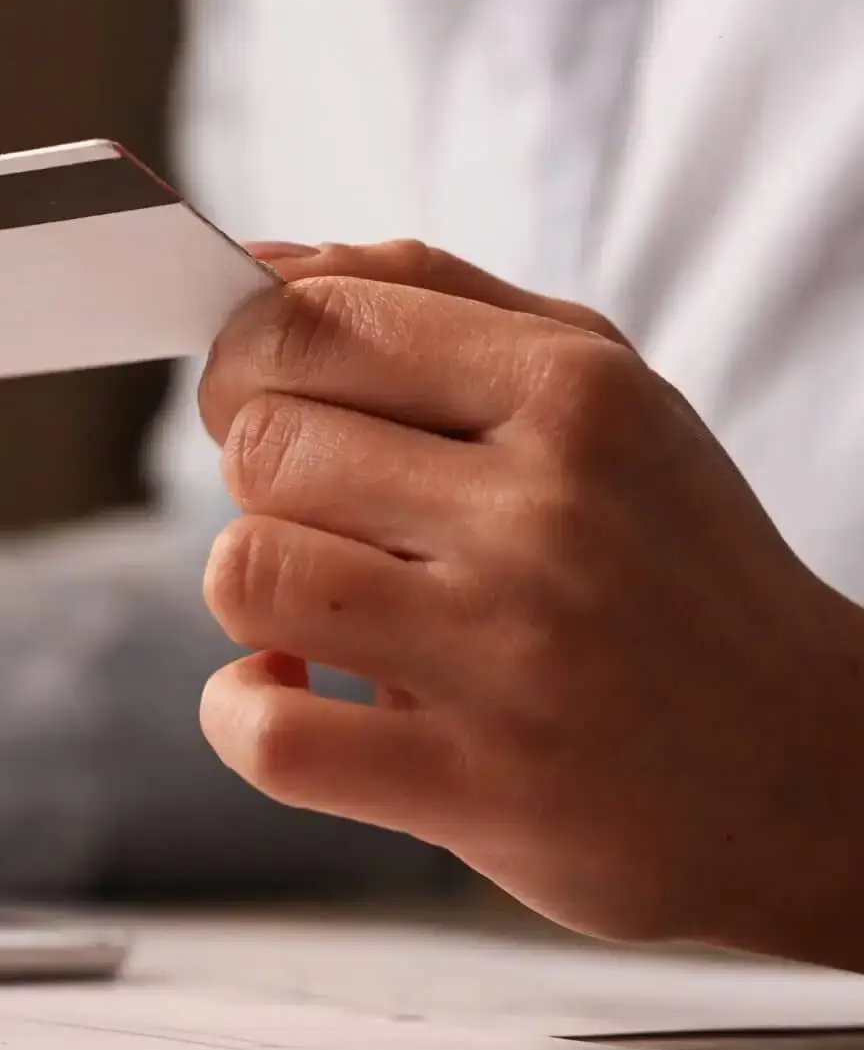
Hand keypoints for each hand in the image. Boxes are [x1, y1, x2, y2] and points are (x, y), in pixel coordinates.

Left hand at [195, 240, 863, 964]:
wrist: (810, 769)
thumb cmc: (665, 565)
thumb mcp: (597, 397)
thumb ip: (425, 301)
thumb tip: (259, 264)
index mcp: (573, 391)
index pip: (309, 324)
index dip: (244, 367)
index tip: (264, 406)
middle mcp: (547, 512)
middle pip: (263, 447)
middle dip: (259, 485)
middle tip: (326, 523)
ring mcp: (511, 653)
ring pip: (246, 575)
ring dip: (254, 598)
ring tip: (324, 612)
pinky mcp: (476, 785)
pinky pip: (268, 731)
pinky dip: (242, 715)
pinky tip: (301, 698)